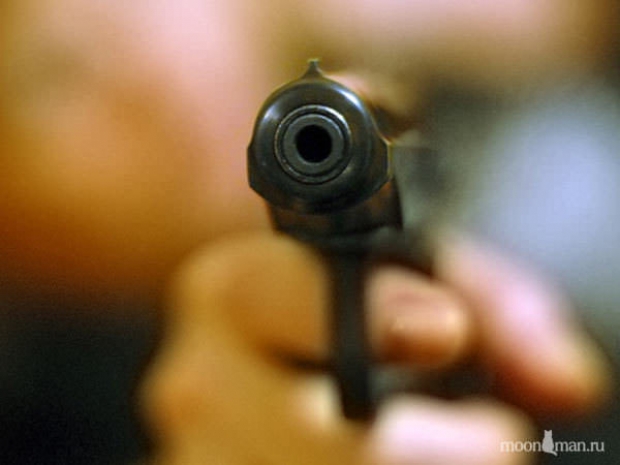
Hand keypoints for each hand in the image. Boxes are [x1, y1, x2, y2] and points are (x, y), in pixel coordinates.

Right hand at [139, 233, 609, 464]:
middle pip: (306, 434)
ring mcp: (194, 449)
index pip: (284, 299)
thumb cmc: (350, 301)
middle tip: (491, 441)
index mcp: (235, 289)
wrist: (279, 340)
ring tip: (450, 455)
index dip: (369, 316)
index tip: (442, 331)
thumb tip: (562, 378)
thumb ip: (494, 304)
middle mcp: (199, 371)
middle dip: (408, 451)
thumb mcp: (413, 275)